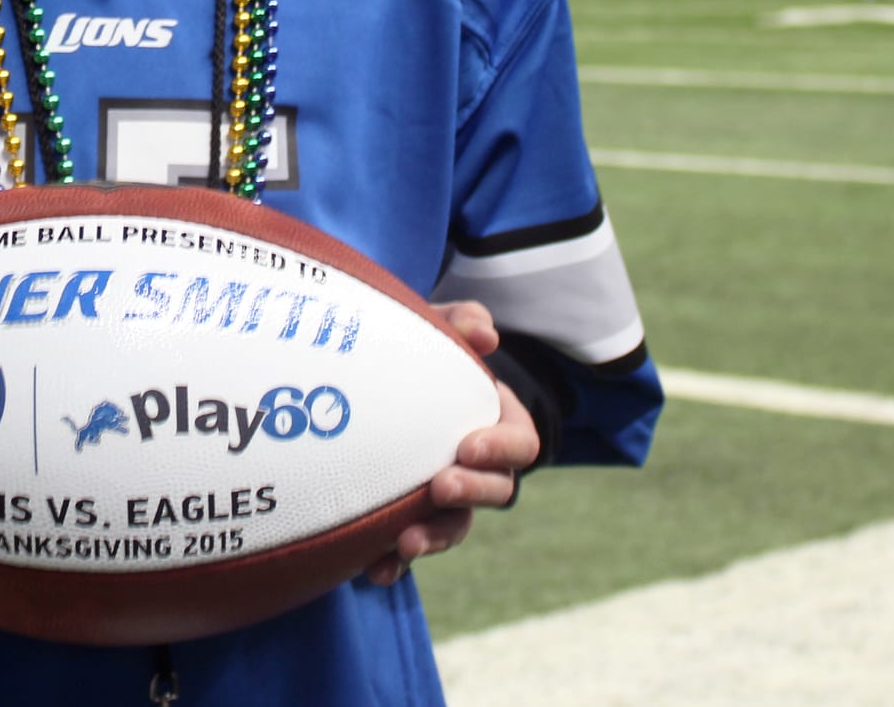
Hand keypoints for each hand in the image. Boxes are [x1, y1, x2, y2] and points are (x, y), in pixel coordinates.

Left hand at [366, 299, 539, 586]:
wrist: (381, 377)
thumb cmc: (421, 350)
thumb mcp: (440, 329)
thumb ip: (461, 322)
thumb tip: (484, 333)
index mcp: (496, 423)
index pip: (520, 445)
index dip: (500, 449)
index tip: (468, 445)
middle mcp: (479, 467)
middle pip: (495, 493)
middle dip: (471, 492)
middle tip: (440, 486)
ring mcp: (447, 496)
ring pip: (455, 527)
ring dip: (434, 538)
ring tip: (404, 543)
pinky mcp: (411, 515)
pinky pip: (410, 547)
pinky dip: (395, 562)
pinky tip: (373, 570)